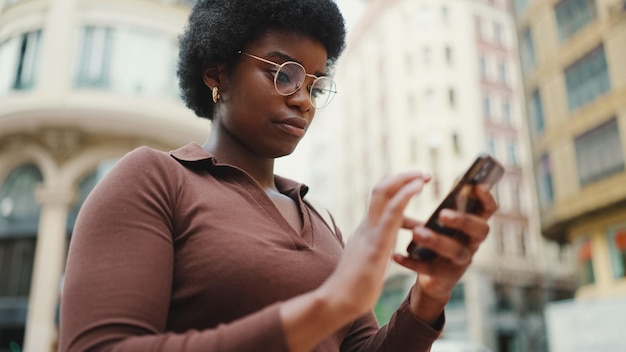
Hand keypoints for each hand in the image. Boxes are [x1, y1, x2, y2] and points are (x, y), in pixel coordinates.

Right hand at [318, 172, 431, 318]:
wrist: (340, 301)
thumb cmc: (354, 287)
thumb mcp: (369, 261)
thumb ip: (377, 249)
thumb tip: (385, 248)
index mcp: (367, 230)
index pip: (379, 201)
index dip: (397, 189)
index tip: (416, 186)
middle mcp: (367, 225)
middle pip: (380, 190)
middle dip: (402, 178)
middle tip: (423, 174)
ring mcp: (370, 231)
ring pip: (383, 193)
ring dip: (405, 180)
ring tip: (424, 175)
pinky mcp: (376, 242)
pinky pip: (392, 211)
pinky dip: (405, 194)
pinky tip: (418, 186)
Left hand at [392, 185, 497, 322]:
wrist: (434, 279)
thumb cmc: (439, 241)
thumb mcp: (443, 224)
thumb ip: (443, 206)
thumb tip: (426, 178)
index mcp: (473, 225)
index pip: (488, 210)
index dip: (486, 198)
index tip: (476, 186)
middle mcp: (473, 242)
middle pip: (479, 230)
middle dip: (463, 220)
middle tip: (443, 214)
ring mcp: (462, 261)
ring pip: (456, 251)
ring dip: (436, 240)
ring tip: (417, 232)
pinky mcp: (447, 277)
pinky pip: (431, 270)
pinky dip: (413, 263)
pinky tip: (396, 256)